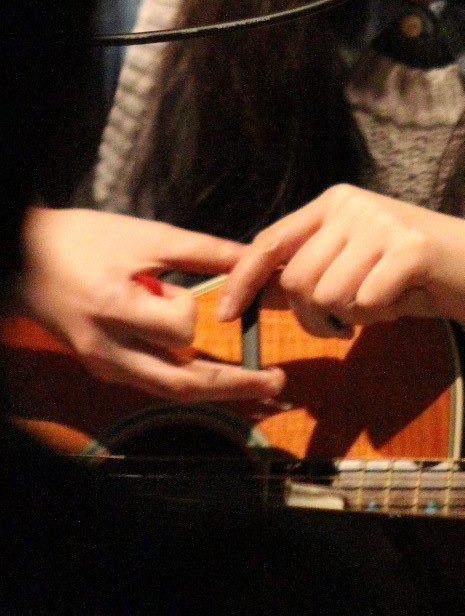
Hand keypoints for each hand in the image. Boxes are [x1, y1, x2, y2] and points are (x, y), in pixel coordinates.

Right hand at [19, 207, 284, 402]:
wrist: (26, 260)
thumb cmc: (84, 240)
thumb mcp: (145, 235)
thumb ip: (201, 250)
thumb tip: (252, 257)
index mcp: (117, 309)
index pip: (178, 328)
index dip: (195, 310)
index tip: (199, 290)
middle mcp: (110, 349)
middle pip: (181, 384)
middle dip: (233, 386)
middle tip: (276, 383)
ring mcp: (105, 365)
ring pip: (169, 391)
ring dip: (214, 388)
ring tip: (257, 386)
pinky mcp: (103, 367)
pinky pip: (152, 382)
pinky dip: (186, 380)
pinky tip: (216, 375)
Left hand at [217, 184, 464, 409]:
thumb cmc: (414, 273)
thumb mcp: (354, 261)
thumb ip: (311, 266)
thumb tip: (252, 290)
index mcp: (333, 202)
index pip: (269, 242)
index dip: (241, 280)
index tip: (226, 315)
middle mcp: (352, 204)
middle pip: (295, 281)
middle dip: (313, 317)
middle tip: (343, 322)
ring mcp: (381, 222)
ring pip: (327, 297)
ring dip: (349, 318)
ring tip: (379, 304)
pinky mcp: (409, 249)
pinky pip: (365, 304)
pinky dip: (379, 317)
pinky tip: (401, 302)